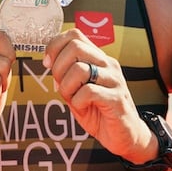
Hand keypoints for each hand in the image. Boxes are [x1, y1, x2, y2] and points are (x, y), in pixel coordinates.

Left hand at [44, 30, 153, 162]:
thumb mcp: (77, 91)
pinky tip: (83, 107)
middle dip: (58, 67)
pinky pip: (88, 92)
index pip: (75, 34)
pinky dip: (77, 102)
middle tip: (60, 85)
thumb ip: (66, 76)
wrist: (124, 136)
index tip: (47, 63)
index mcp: (98, 59)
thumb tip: (49, 62)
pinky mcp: (117, 98)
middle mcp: (108, 64)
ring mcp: (114, 80)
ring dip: (67, 87)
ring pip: (80, 69)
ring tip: (72, 99)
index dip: (55, 46)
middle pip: (75, 46)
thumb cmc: (99, 112)